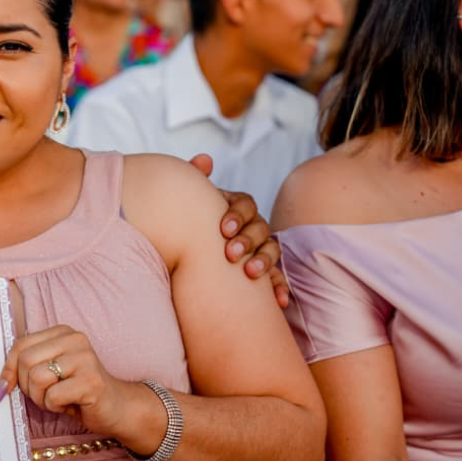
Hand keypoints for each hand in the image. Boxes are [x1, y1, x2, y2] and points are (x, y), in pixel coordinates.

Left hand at [0, 325, 130, 437]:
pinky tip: (70, 404)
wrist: (115, 407)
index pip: (20, 345)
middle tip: (43, 396)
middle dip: (27, 386)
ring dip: (41, 398)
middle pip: (25, 361)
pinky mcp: (91, 381)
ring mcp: (85, 358)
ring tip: (57, 399)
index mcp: (62, 332)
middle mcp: (75, 339)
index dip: (8, 369)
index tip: (5, 388)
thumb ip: (26, 367)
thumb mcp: (49, 372)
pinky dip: (55, 407)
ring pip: (37, 378)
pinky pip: (53, 396)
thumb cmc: (76, 390)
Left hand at [187, 155, 286, 307]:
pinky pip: (276, 278)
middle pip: (260, 227)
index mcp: (234, 207)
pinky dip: (279, 288)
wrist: (182, 253)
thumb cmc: (185, 222)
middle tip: (230, 254)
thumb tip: (204, 159)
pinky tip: (279, 301)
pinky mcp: (262, 271)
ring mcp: (259, 248)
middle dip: (247, 240)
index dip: (236, 215)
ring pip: (270, 250)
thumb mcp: (187, 202)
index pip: (245, 204)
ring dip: (263, 260)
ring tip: (250, 273)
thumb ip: (194, 180)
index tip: (222, 229)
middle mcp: (251, 225)